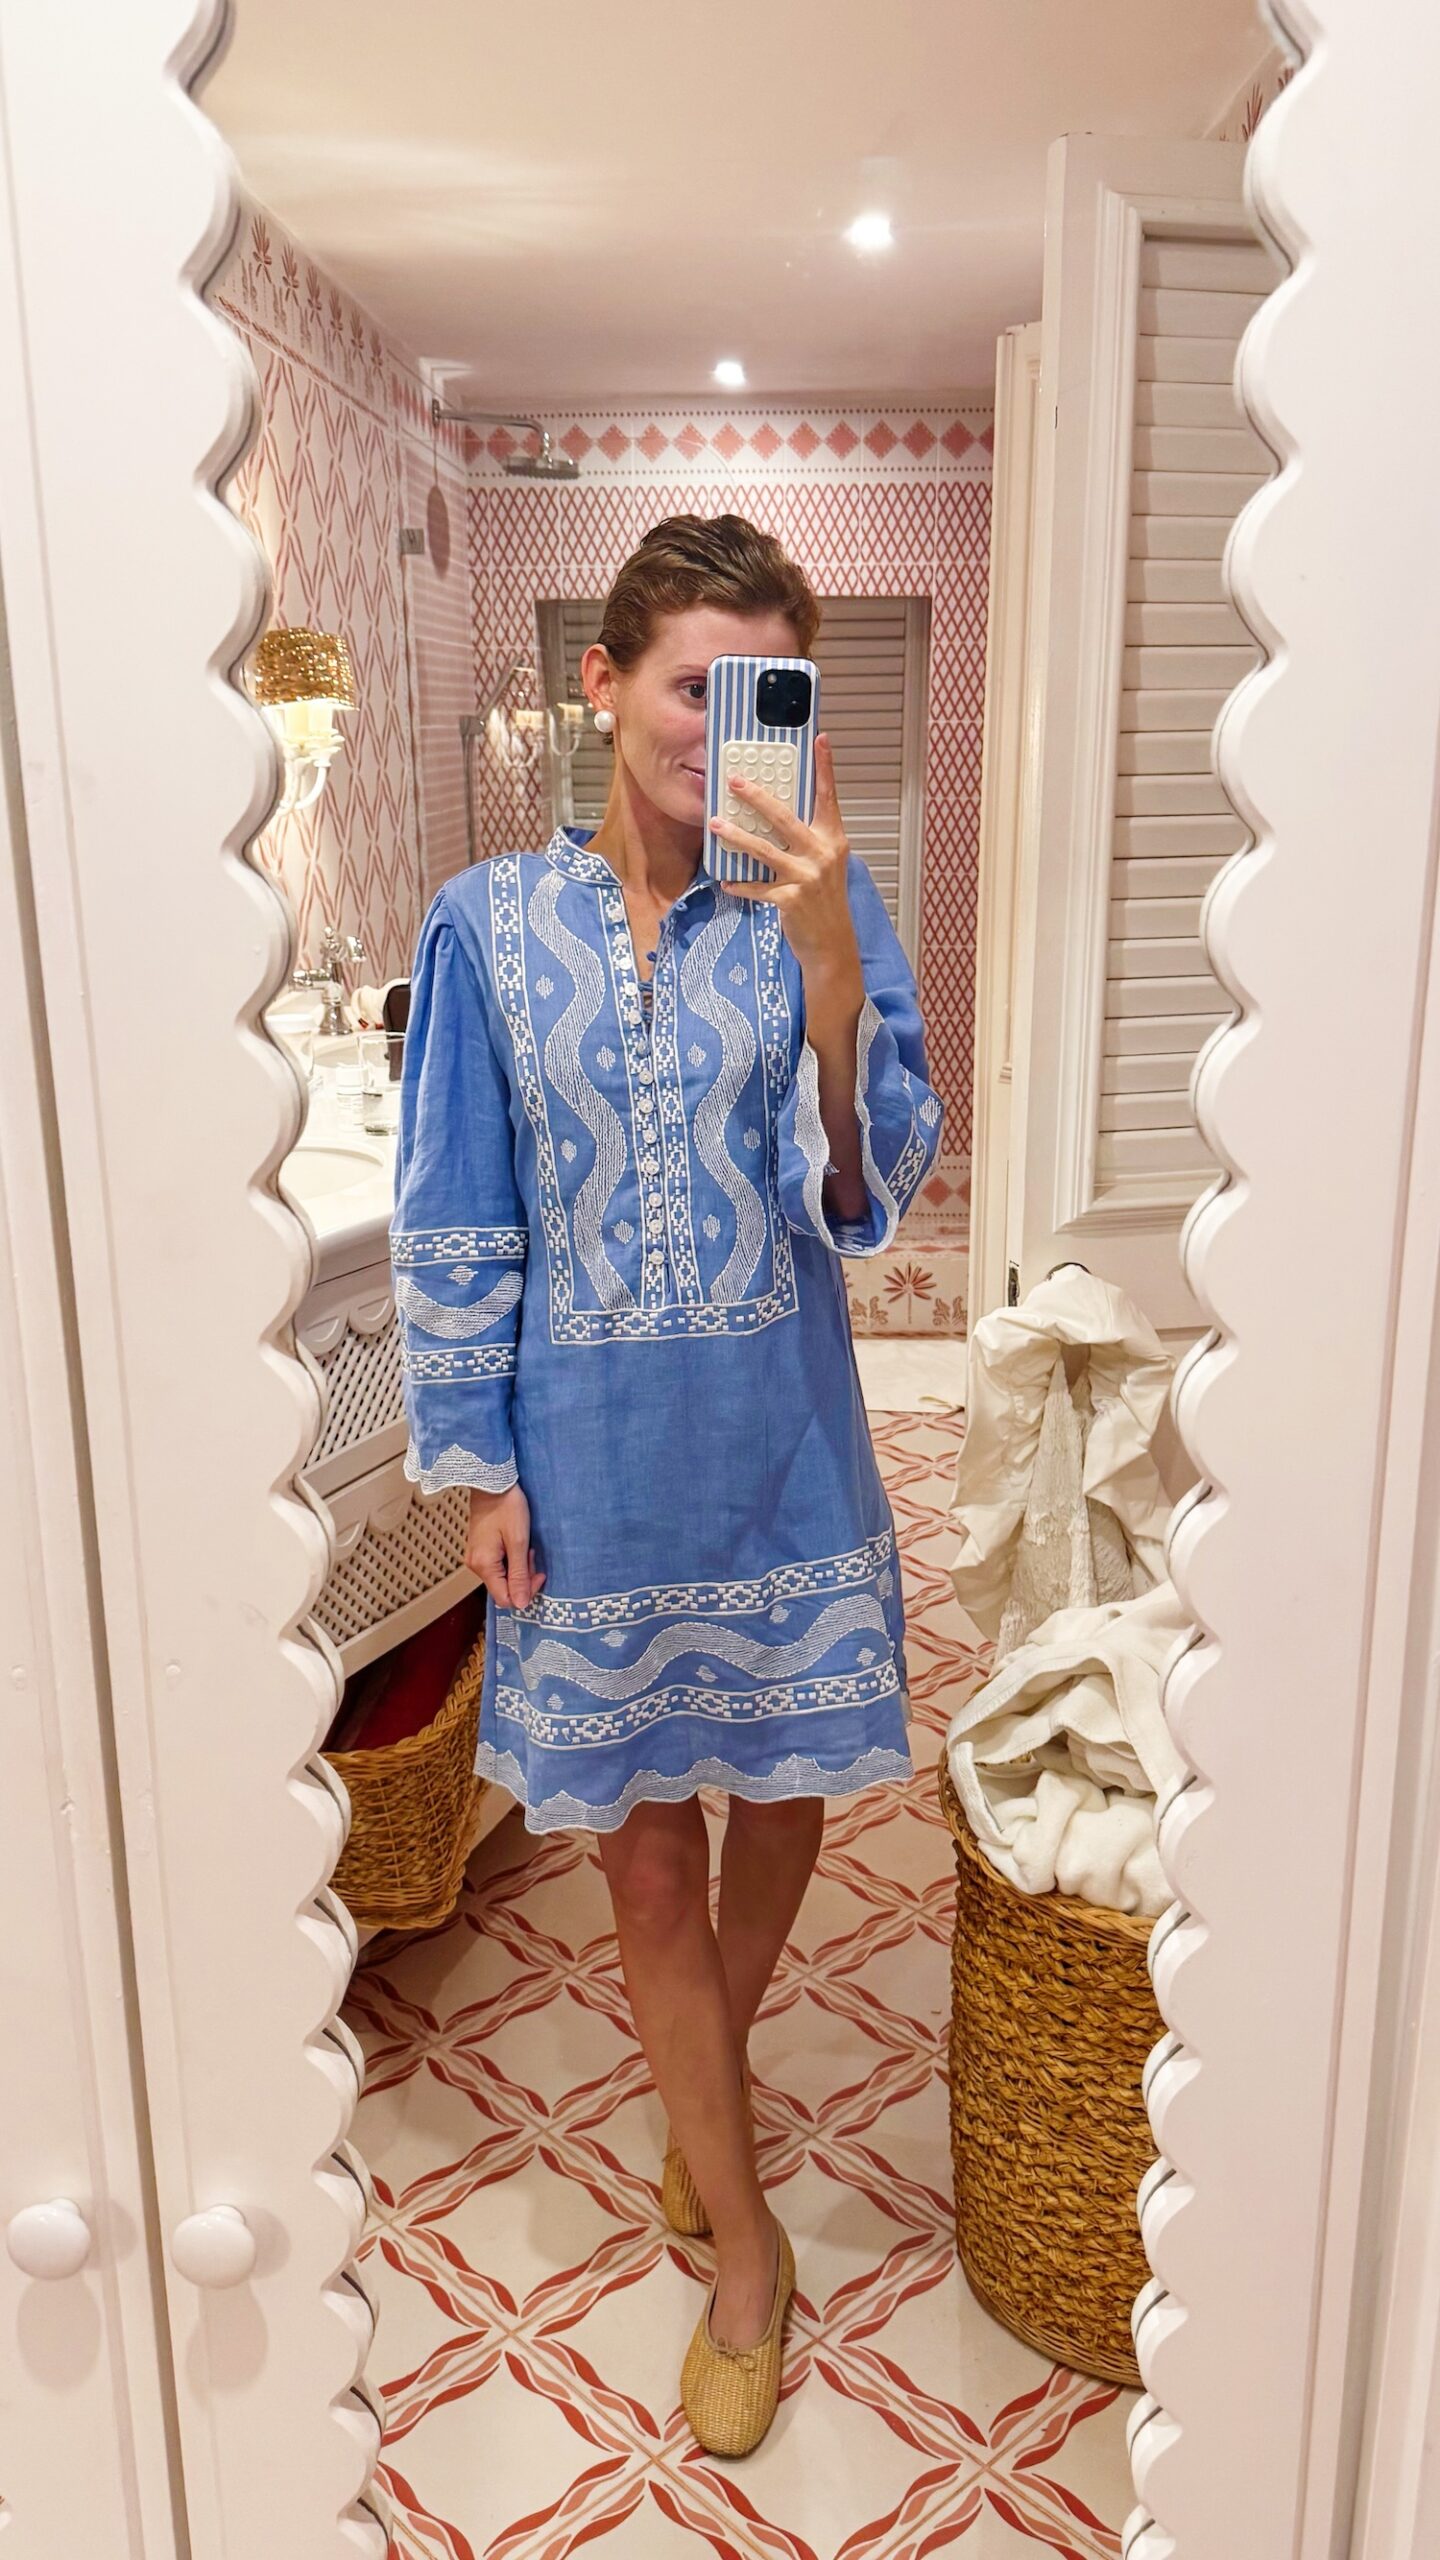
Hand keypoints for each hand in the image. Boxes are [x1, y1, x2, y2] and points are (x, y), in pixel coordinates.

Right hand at [466, 1482, 545, 1610]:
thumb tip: (521, 1604)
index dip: (526, 1591)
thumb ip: (519, 1575)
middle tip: (532, 1553)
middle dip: (523, 1576)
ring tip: (525, 1546)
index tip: (539, 1573)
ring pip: (502, 1576)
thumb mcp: (519, 1541)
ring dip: (518, 1567)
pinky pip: (497, 1565)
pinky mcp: (479, 1549)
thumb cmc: (507, 1506)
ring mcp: (476, 1557)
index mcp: (483, 1565)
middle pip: (503, 1588)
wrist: (491, 1482)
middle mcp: (475, 1565)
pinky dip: (511, 1559)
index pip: (506, 1599)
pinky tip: (517, 1544)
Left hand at [708, 733, 863, 993]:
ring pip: (763, 850)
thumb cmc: (825, 900)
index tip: (820, 739)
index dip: (825, 768)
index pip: (828, 797)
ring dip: (736, 836)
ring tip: (715, 825)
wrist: (832, 943)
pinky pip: (757, 887)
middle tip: (735, 781)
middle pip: (785, 817)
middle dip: (758, 797)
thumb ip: (808, 839)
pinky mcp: (789, 900)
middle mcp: (822, 854)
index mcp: (833, 839)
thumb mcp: (826, 864)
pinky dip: (740, 884)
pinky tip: (725, 880)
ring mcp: (806, 878)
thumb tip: (778, 816)